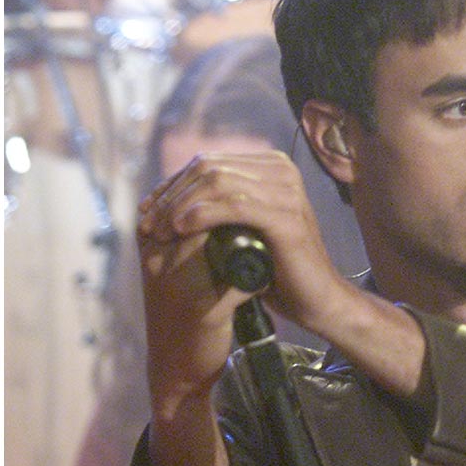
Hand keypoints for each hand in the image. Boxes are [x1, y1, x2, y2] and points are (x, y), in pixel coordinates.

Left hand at [137, 150, 337, 376]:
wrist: (318, 302)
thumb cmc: (278, 272)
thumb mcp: (244, 232)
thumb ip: (220, 208)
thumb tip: (169, 198)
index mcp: (271, 167)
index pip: (208, 163)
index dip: (172, 185)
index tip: (147, 212)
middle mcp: (281, 170)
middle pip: (208, 168)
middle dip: (171, 195)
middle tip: (146, 224)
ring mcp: (287, 191)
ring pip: (216, 182)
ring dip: (179, 205)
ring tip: (158, 231)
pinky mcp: (287, 216)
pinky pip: (234, 204)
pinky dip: (202, 214)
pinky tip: (180, 229)